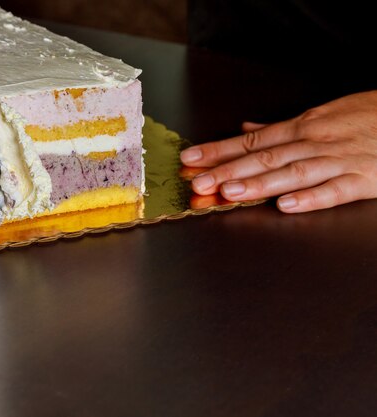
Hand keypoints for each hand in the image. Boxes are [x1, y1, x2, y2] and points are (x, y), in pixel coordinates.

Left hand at [180, 91, 376, 212]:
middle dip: (228, 171)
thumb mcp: (322, 115)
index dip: (218, 150)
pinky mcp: (363, 178)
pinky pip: (334, 190)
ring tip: (230, 194)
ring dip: (259, 184)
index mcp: (302, 127)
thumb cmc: (366, 116)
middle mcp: (314, 141)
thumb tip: (246, 128)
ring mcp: (338, 159)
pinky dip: (310, 198)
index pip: (251, 140)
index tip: (190, 159)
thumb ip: (281, 127)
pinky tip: (286, 206)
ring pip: (292, 172)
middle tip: (198, 183)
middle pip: (264, 157)